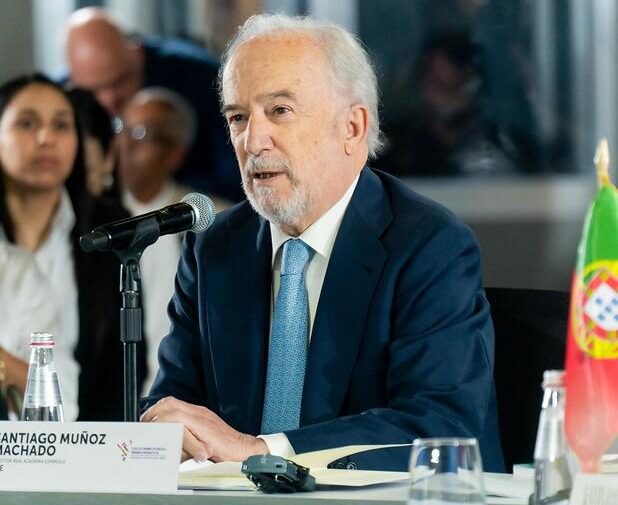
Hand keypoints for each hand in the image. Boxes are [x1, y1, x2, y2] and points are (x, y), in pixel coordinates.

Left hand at [141, 396, 268, 462]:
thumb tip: (167, 441)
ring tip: (154, 432)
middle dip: (153, 414)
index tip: (146, 420)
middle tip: (145, 426)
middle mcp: (198, 413)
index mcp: (196, 412)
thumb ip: (185, 434)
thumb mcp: (200, 437)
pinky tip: (167, 440)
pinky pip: (184, 425)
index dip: (155, 410)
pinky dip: (173, 431)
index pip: (170, 403)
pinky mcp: (205, 430)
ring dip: (160, 421)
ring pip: (174, 412)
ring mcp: (201, 419)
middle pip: (169, 403)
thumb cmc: (223, 445)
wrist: (242, 448)